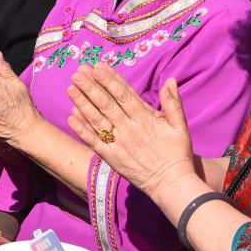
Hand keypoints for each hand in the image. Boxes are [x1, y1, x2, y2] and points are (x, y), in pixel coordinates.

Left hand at [67, 64, 194, 198]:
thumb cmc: (177, 153)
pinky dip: (82, 130)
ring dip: (82, 104)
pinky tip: (71, 117)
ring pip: (97, 120)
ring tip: (70, 88)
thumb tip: (170, 80)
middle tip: (78, 72)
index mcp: (145, 119)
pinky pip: (94, 142)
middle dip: (91, 87)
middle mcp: (129, 129)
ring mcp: (118, 144)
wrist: (171, 184)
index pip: (124, 95)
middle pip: (107, 105)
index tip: (98, 66)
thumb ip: (173, 103)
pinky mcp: (111, 158)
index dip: (110, 80)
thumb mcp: (180, 126)